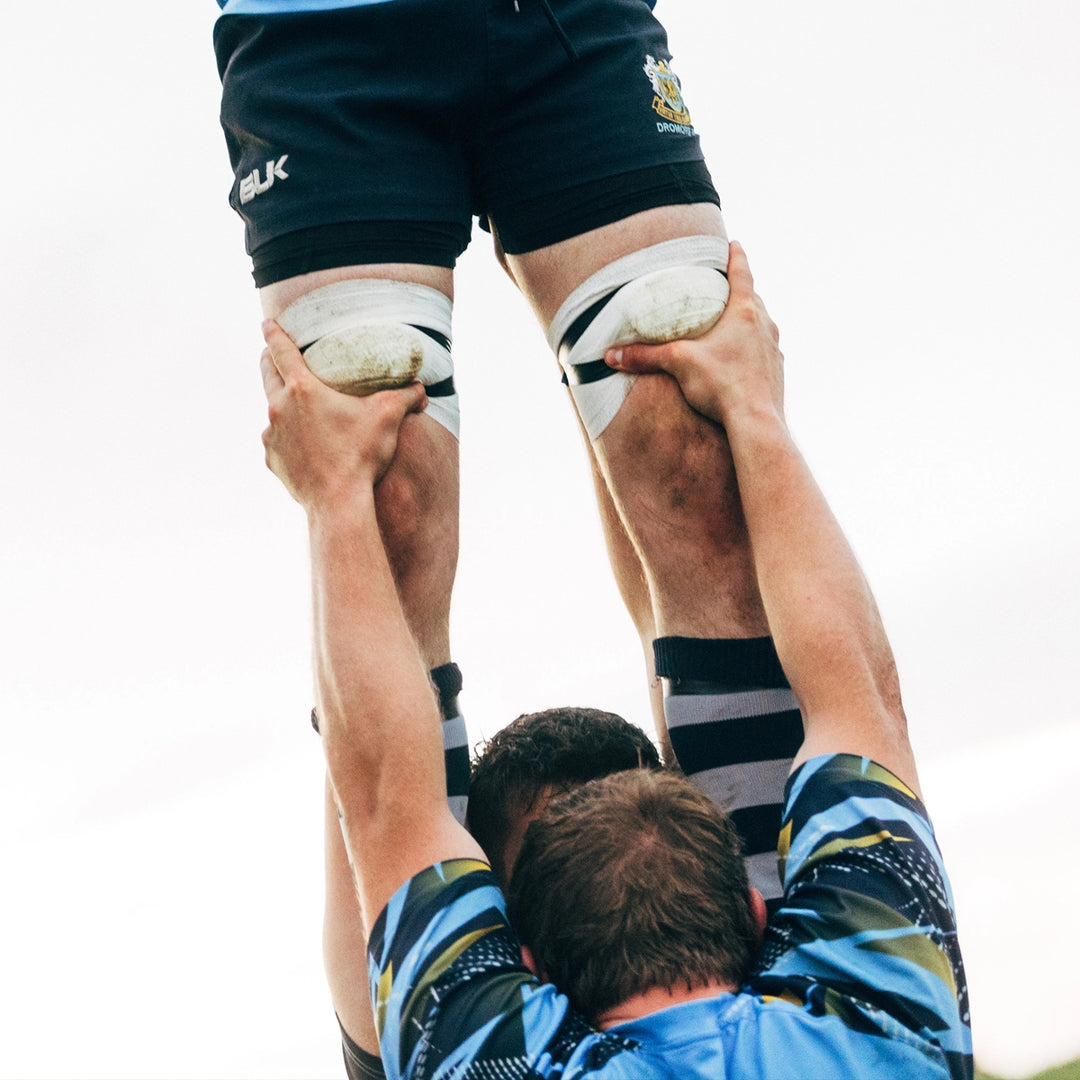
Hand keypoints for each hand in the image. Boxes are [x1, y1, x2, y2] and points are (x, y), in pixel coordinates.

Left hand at [260, 320, 426, 512]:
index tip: (267, 322)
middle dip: (269, 361)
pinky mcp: (272, 460)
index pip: (280, 351)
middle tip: (274, 355)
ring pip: (272, 410)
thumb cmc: (361, 456)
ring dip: (281, 403)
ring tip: (297, 407)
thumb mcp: (388, 418)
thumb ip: (405, 396)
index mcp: (302, 390)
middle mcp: (279, 409)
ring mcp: (272, 436)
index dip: (273, 333)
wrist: (338, 503)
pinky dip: (286, 437)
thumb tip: (422, 388)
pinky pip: (276, 441)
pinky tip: (304, 444)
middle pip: (267, 374)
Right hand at [604, 241, 783, 428]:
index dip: (736, 256)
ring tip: (729, 325)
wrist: (756, 423)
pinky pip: (763, 353)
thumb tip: (610, 355)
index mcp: (745, 313)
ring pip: (761, 326)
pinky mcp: (776, 373)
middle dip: (739, 291)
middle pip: (753, 298)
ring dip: (747, 321)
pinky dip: (752, 349)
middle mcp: (765, 326)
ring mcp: (774, 350)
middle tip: (723, 287)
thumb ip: (645, 356)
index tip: (734, 243)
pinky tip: (738, 361)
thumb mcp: (678, 364)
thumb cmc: (723, 386)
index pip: (742, 273)